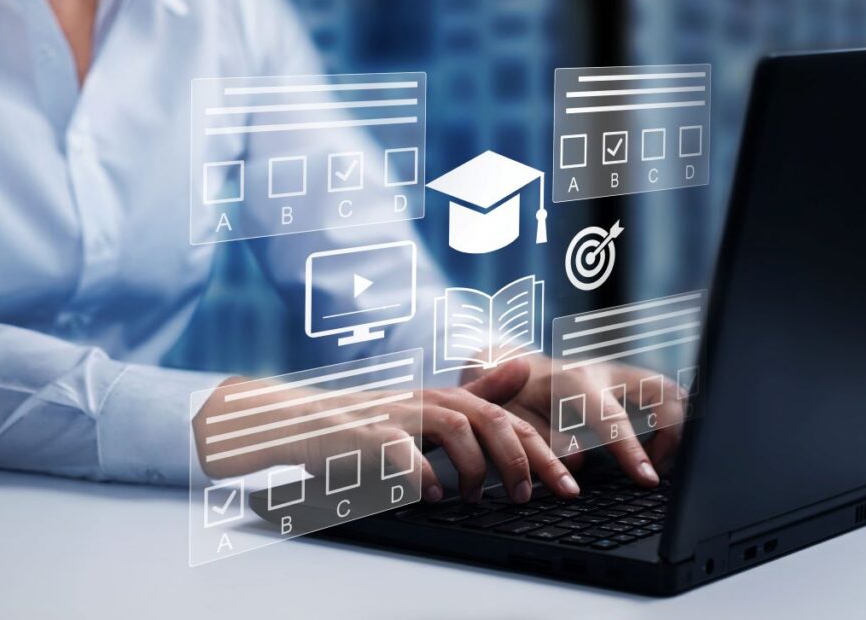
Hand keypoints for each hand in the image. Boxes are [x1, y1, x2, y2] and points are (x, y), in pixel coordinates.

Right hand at [192, 360, 580, 503]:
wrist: (298, 423)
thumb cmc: (366, 426)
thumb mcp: (426, 411)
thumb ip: (474, 392)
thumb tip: (522, 367)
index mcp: (445, 397)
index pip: (509, 418)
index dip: (543, 450)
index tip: (567, 484)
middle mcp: (426, 399)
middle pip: (493, 421)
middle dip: (522, 461)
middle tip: (530, 497)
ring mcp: (396, 414)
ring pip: (457, 430)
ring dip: (474, 469)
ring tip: (475, 497)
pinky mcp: (366, 434)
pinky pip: (405, 453)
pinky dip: (424, 477)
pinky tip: (430, 495)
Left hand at [482, 354, 686, 486]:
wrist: (510, 365)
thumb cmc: (511, 397)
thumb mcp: (516, 420)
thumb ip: (545, 442)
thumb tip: (577, 464)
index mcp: (573, 381)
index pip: (614, 418)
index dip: (632, 451)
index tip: (648, 479)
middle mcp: (604, 371)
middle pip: (661, 392)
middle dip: (673, 432)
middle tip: (656, 468)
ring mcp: (620, 373)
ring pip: (670, 390)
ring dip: (676, 427)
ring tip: (657, 461)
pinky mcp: (628, 380)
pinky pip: (663, 396)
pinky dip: (671, 421)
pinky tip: (656, 449)